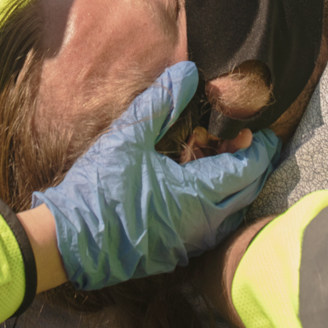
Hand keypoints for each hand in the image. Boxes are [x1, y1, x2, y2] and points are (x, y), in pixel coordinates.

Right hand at [32, 61, 281, 290]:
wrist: (66, 242)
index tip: (262, 132)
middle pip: (246, 194)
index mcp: (197, 196)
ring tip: (224, 162)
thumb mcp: (129, 137)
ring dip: (236, 190)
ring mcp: (189, 245)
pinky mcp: (174, 255)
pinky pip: (211, 232)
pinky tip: (201, 192)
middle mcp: (202, 226)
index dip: (259, 149)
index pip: (247, 170)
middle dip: (254, 167)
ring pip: (231, 216)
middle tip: (246, 142)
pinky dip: (218, 209)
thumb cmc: (97, 189)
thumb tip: (188, 71)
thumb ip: (162, 103)